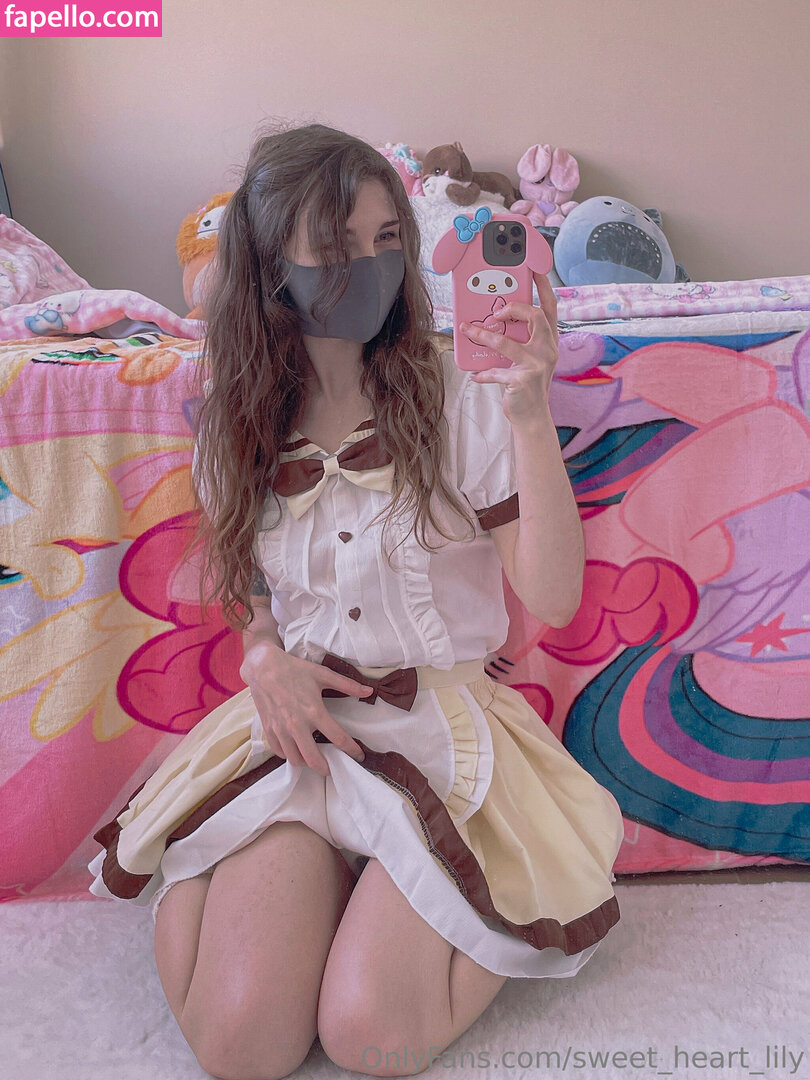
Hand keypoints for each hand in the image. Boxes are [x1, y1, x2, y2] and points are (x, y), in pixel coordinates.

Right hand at [239, 642, 372, 777]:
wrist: (263, 667)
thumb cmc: (294, 669)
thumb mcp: (323, 674)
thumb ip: (347, 685)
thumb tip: (369, 691)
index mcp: (314, 711)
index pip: (338, 738)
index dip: (351, 750)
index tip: (358, 756)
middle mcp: (297, 724)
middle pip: (314, 759)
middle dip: (326, 768)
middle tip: (332, 768)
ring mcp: (281, 729)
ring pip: (295, 759)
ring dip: (306, 763)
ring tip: (314, 759)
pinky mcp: (269, 730)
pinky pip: (279, 752)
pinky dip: (289, 755)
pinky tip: (295, 750)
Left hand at [458, 272, 558, 425]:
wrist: (532, 416)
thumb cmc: (526, 384)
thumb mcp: (528, 358)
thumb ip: (518, 340)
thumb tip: (492, 321)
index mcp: (549, 340)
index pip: (550, 308)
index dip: (543, 287)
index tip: (535, 269)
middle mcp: (548, 350)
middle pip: (535, 316)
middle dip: (513, 308)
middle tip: (496, 313)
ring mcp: (538, 365)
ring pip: (507, 342)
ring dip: (484, 336)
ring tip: (468, 331)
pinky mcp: (523, 380)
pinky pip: (497, 371)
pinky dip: (484, 373)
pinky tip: (475, 375)